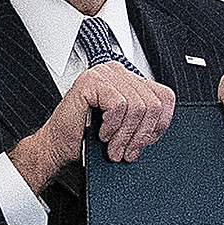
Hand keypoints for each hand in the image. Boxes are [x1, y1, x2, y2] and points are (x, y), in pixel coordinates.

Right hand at [9, 59, 177, 191]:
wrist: (59, 145)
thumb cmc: (88, 138)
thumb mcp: (126, 126)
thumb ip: (143, 118)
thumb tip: (161, 124)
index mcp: (129, 80)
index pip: (164, 96)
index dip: (160, 124)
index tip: (146, 140)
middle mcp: (118, 72)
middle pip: (152, 103)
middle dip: (141, 135)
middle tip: (128, 151)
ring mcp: (103, 74)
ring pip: (137, 107)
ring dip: (125, 135)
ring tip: (114, 148)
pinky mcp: (91, 81)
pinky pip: (118, 105)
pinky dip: (112, 126)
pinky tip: (102, 133)